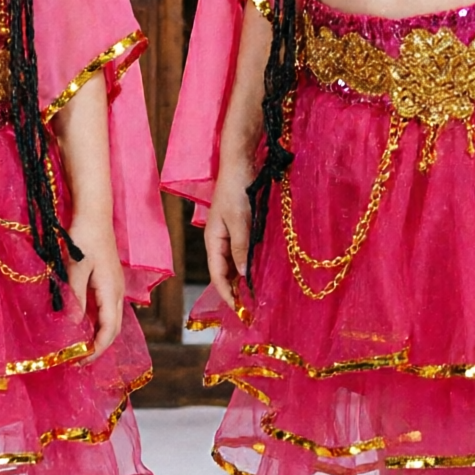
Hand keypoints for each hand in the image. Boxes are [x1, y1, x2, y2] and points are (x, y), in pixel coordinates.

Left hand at [67, 220, 128, 357]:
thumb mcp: (75, 269)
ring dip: (97, 335)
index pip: (109, 330)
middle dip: (99, 347)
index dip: (97, 349)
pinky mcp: (108, 281)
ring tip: (78, 347)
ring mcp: (114, 286)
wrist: (94, 214)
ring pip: (110, 319)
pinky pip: (105, 309)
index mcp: (111, 291)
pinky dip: (96, 322)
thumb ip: (75, 298)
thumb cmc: (83, 238)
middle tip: (78, 361)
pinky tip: (81, 324)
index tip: (81, 362)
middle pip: (113, 328)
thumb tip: (74, 326)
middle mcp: (117, 292)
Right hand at [204, 152, 254, 314]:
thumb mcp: (239, 221)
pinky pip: (244, 252)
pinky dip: (250, 264)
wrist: (240, 164)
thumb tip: (243, 276)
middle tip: (252, 308)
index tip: (239, 310)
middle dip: (236, 290)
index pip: (217, 275)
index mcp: (212, 240)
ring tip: (258, 295)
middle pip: (225, 273)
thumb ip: (241, 248)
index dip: (226, 294)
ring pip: (235, 264)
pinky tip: (262, 271)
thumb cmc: (236, 190)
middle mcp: (219, 241)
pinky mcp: (241, 228)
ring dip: (244, 279)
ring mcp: (230, 235)